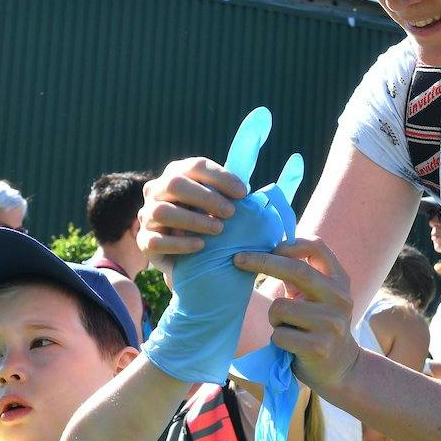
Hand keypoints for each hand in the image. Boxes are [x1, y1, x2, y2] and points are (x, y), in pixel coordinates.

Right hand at [141, 108, 302, 383]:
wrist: (200, 273)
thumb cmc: (221, 235)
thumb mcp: (235, 211)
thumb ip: (253, 192)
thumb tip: (296, 166)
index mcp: (181, 175)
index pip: (196, 166)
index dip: (221, 177)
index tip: (244, 193)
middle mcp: (158, 191)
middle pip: (174, 183)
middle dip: (206, 197)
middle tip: (231, 214)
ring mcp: (147, 216)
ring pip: (162, 210)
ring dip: (193, 219)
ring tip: (218, 231)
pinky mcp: (144, 242)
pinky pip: (156, 239)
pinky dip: (180, 243)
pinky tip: (201, 248)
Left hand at [235, 237, 358, 394]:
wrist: (342, 368)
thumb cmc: (319, 326)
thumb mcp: (317, 296)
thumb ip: (300, 274)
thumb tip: (264, 250)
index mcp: (339, 280)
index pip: (316, 247)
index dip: (288, 244)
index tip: (266, 247)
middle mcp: (340, 298)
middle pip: (297, 270)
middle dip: (262, 262)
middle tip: (237, 259)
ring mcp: (331, 323)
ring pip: (280, 307)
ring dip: (274, 318)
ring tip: (288, 328)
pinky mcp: (319, 347)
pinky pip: (280, 335)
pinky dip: (278, 340)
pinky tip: (292, 346)